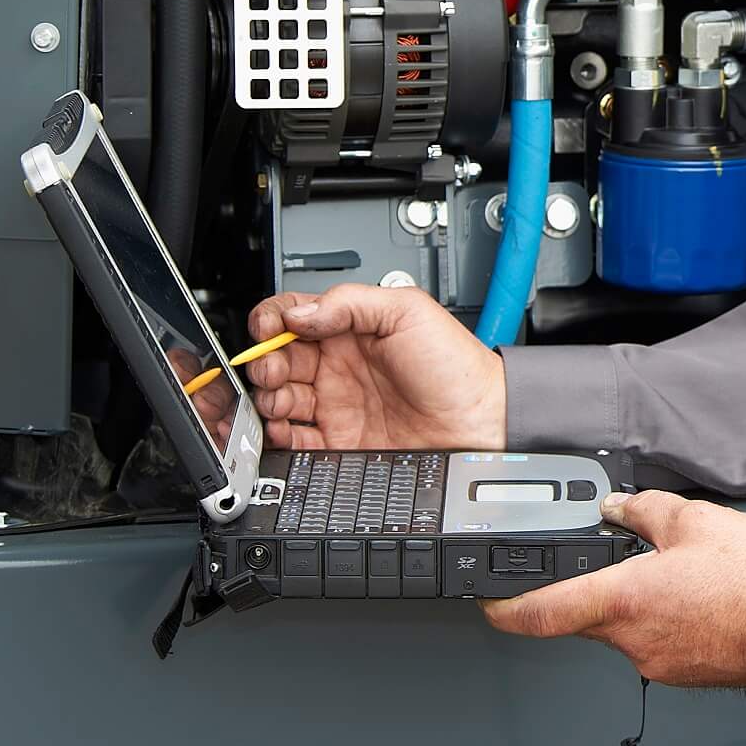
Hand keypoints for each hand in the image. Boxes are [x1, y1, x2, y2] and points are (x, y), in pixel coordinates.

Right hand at [244, 283, 505, 450]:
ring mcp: (337, 404)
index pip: (294, 317)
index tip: (269, 329)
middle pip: (278, 358)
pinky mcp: (338, 442)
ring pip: (279, 398)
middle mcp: (339, 365)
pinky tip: (282, 425)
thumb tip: (301, 312)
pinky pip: (294, 439)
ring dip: (267, 396)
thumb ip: (351, 302)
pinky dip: (277, 433)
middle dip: (265, 361)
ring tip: (280, 397)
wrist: (480, 421)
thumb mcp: (408, 310)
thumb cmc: (456, 366)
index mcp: (351, 329)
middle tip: (273, 368)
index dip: (273, 320)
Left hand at [481, 491, 745, 687]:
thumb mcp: (694, 519)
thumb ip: (644, 509)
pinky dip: (659, 617)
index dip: (503, 607)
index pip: (538, 612)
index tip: (489, 601)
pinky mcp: (678, 670)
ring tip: (673, 572)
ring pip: (620, 627)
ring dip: (630, 600)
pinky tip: (692, 596)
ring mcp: (653, 660)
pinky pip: (651, 640)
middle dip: (588, 586)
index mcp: (621, 600)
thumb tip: (617, 506)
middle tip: (613, 558)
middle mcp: (629, 639)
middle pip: (581, 616)